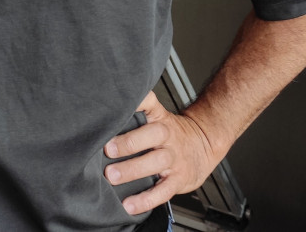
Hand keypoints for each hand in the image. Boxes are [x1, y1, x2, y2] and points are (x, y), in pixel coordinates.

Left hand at [103, 91, 220, 215]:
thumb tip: (101, 121)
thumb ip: (136, 116)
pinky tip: (129, 205)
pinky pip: (163, 191)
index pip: (150, 102)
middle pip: (153, 134)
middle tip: (108, 149)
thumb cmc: (171, 133)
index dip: (138, 101)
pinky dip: (146, 199)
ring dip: (133, 169)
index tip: (120, 105)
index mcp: (159, 117)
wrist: (204, 145)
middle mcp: (168, 135)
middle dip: (129, 142)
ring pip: (156, 162)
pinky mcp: (179, 180)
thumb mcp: (158, 117)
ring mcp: (174, 158)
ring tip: (112, 176)